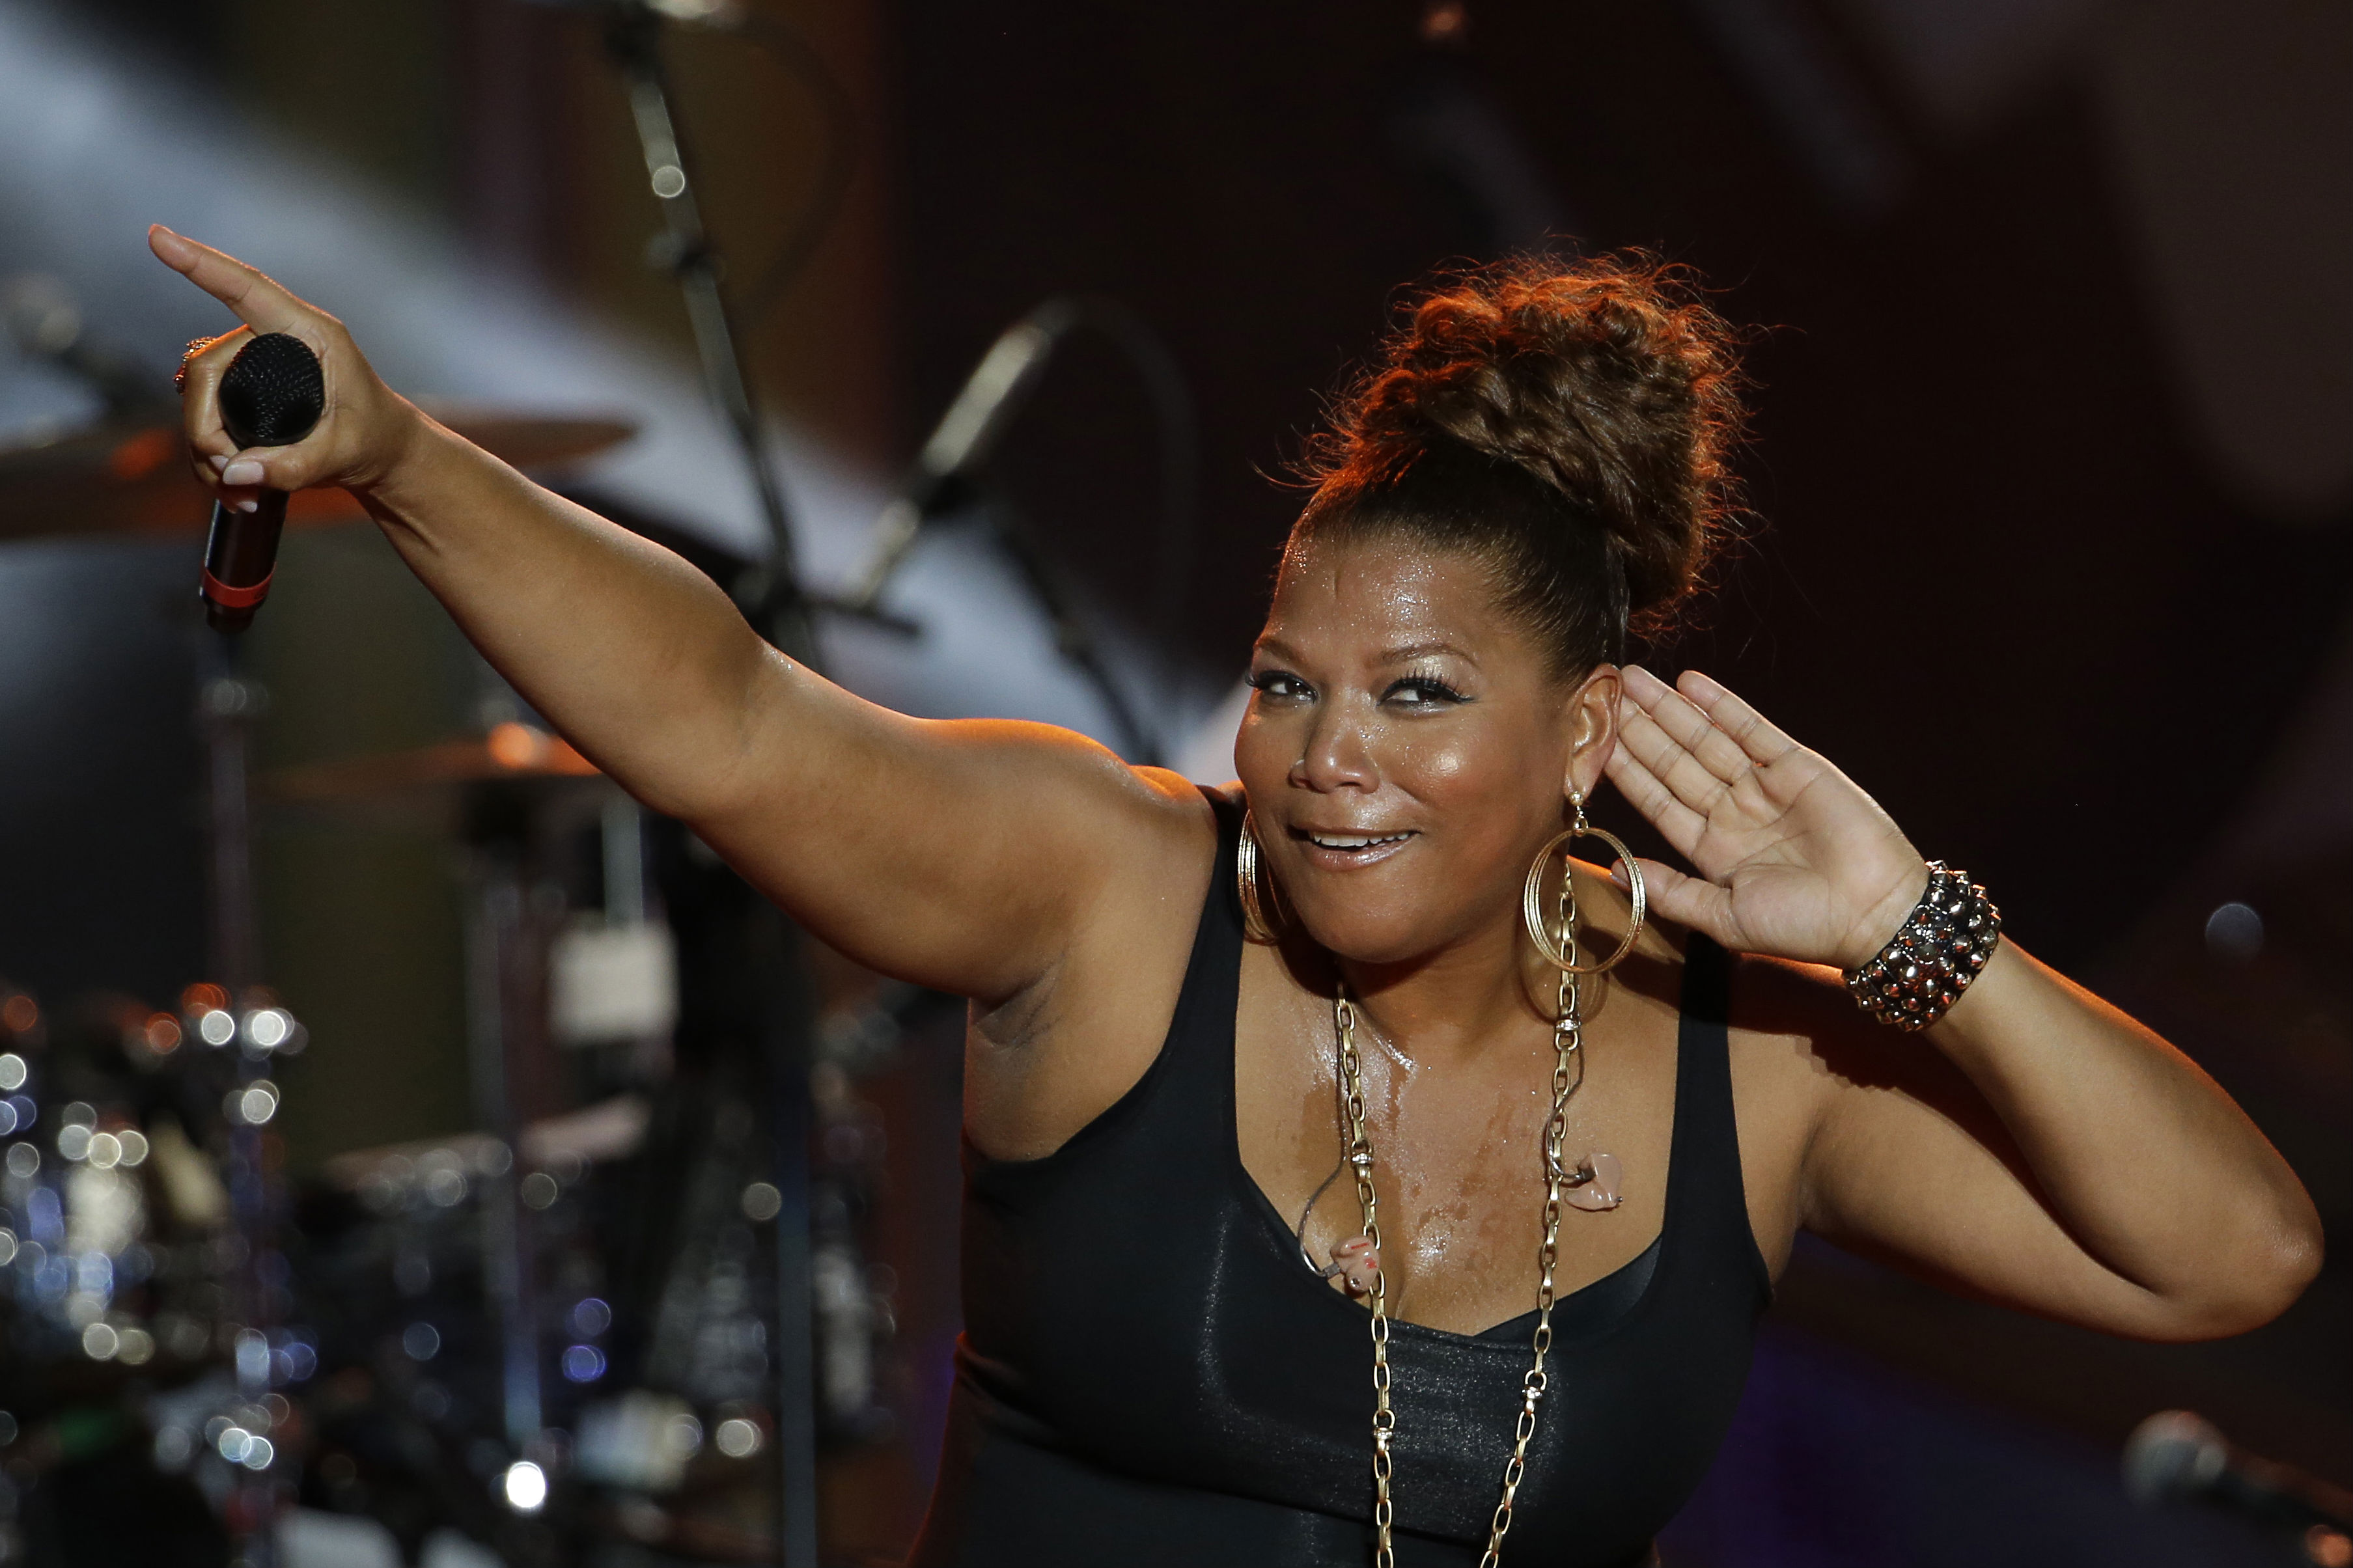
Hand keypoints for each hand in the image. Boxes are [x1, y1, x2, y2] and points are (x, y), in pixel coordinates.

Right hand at [148, 226, 420, 512]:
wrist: (383, 455)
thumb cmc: (376, 439)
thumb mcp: (344, 455)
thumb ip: (295, 466)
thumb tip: (236, 472)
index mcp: (310, 334)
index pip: (247, 288)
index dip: (202, 263)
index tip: (159, 237)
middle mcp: (276, 341)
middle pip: (207, 367)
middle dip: (204, 425)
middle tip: (230, 472)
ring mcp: (255, 367)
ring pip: (199, 397)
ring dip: (207, 450)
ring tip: (243, 493)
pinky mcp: (245, 394)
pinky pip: (207, 419)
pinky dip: (213, 460)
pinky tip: (236, 488)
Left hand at [1604, 664, 1928, 971]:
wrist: (1875, 914)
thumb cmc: (1802, 927)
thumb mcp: (1724, 919)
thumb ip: (1670, 892)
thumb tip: (1616, 870)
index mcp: (1712, 850)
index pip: (1657, 801)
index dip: (1625, 771)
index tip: (1591, 743)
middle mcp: (1733, 812)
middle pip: (1673, 762)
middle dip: (1637, 728)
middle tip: (1602, 694)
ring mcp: (1763, 787)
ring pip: (1704, 739)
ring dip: (1668, 708)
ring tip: (1632, 678)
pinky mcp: (1796, 766)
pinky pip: (1751, 728)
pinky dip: (1720, 704)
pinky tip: (1688, 682)